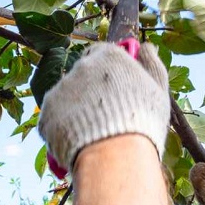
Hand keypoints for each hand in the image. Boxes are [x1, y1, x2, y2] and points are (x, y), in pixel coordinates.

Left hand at [38, 43, 169, 171]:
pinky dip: (62, 127)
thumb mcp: (158, 90)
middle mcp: (82, 66)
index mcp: (109, 56)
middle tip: (102, 113)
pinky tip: (77, 141)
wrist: (115, 158)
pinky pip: (54, 116)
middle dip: (89, 89)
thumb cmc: (142, 124)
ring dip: (76, 109)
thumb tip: (146, 46)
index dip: (105, 68)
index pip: (100, 52)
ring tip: (91, 133)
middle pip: (82, 73)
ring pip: (67, 96)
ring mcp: (62, 88)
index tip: (110, 82)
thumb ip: (152, 63)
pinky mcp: (47, 110)